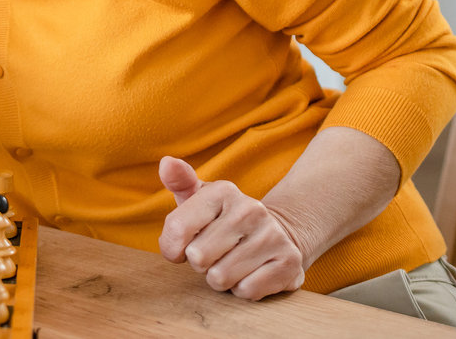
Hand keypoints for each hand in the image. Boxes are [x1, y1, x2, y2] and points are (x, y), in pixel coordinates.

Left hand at [158, 156, 307, 299]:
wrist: (277, 234)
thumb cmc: (223, 221)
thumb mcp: (200, 199)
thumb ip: (179, 181)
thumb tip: (166, 163)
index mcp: (223, 191)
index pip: (176, 228)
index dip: (172, 247)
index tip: (182, 246)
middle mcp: (250, 209)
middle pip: (197, 257)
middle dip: (200, 264)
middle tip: (215, 254)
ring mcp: (272, 235)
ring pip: (220, 278)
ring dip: (221, 278)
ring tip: (232, 262)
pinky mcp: (289, 262)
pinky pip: (246, 291)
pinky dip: (243, 289)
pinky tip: (250, 273)